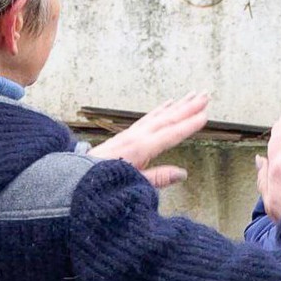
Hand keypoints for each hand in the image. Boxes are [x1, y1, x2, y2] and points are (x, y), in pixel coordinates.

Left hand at [87, 92, 208, 188]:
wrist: (75, 178)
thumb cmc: (101, 182)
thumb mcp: (132, 184)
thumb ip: (158, 178)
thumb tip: (182, 173)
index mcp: (139, 149)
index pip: (170, 134)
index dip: (189, 125)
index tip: (205, 116)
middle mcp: (136, 136)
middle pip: (167, 119)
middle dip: (188, 107)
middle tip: (205, 95)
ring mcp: (130, 133)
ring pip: (159, 115)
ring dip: (178, 105)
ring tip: (193, 95)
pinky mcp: (126, 134)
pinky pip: (148, 117)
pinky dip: (160, 109)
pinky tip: (168, 103)